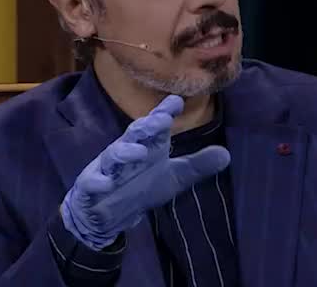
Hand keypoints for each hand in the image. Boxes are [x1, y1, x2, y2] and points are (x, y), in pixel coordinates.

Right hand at [60, 95, 230, 249]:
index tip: (177, 101)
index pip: (156, 126)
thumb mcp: (173, 178)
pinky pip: (92, 182)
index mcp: (147, 146)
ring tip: (139, 152)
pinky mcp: (90, 186)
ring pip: (113, 155)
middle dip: (147, 126)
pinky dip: (98, 182)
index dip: (165, 112)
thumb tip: (226, 154)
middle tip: (162, 120)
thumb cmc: (139, 187)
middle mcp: (127, 151)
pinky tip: (107, 184)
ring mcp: (106, 168)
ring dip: (125, 152)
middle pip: (135, 134)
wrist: (107, 215)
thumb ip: (196, 166)